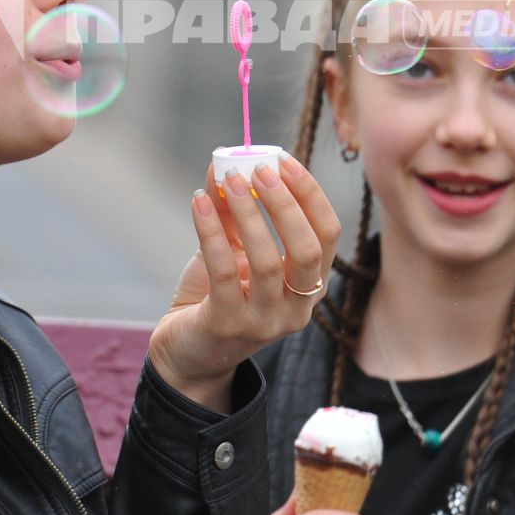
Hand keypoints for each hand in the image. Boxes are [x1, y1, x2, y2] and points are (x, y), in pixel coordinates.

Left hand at [147, 156, 340, 410]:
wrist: (187, 353)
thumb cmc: (216, 296)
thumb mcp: (232, 250)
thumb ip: (232, 210)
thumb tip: (223, 162)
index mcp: (310, 286)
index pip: (327, 234)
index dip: (309, 193)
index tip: (283, 160)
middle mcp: (297, 309)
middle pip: (307, 248)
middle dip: (285, 202)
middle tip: (259, 169)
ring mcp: (265, 322)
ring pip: (267, 259)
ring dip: (247, 211)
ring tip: (227, 180)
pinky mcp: (228, 326)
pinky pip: (224, 271)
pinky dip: (211, 230)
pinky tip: (198, 202)